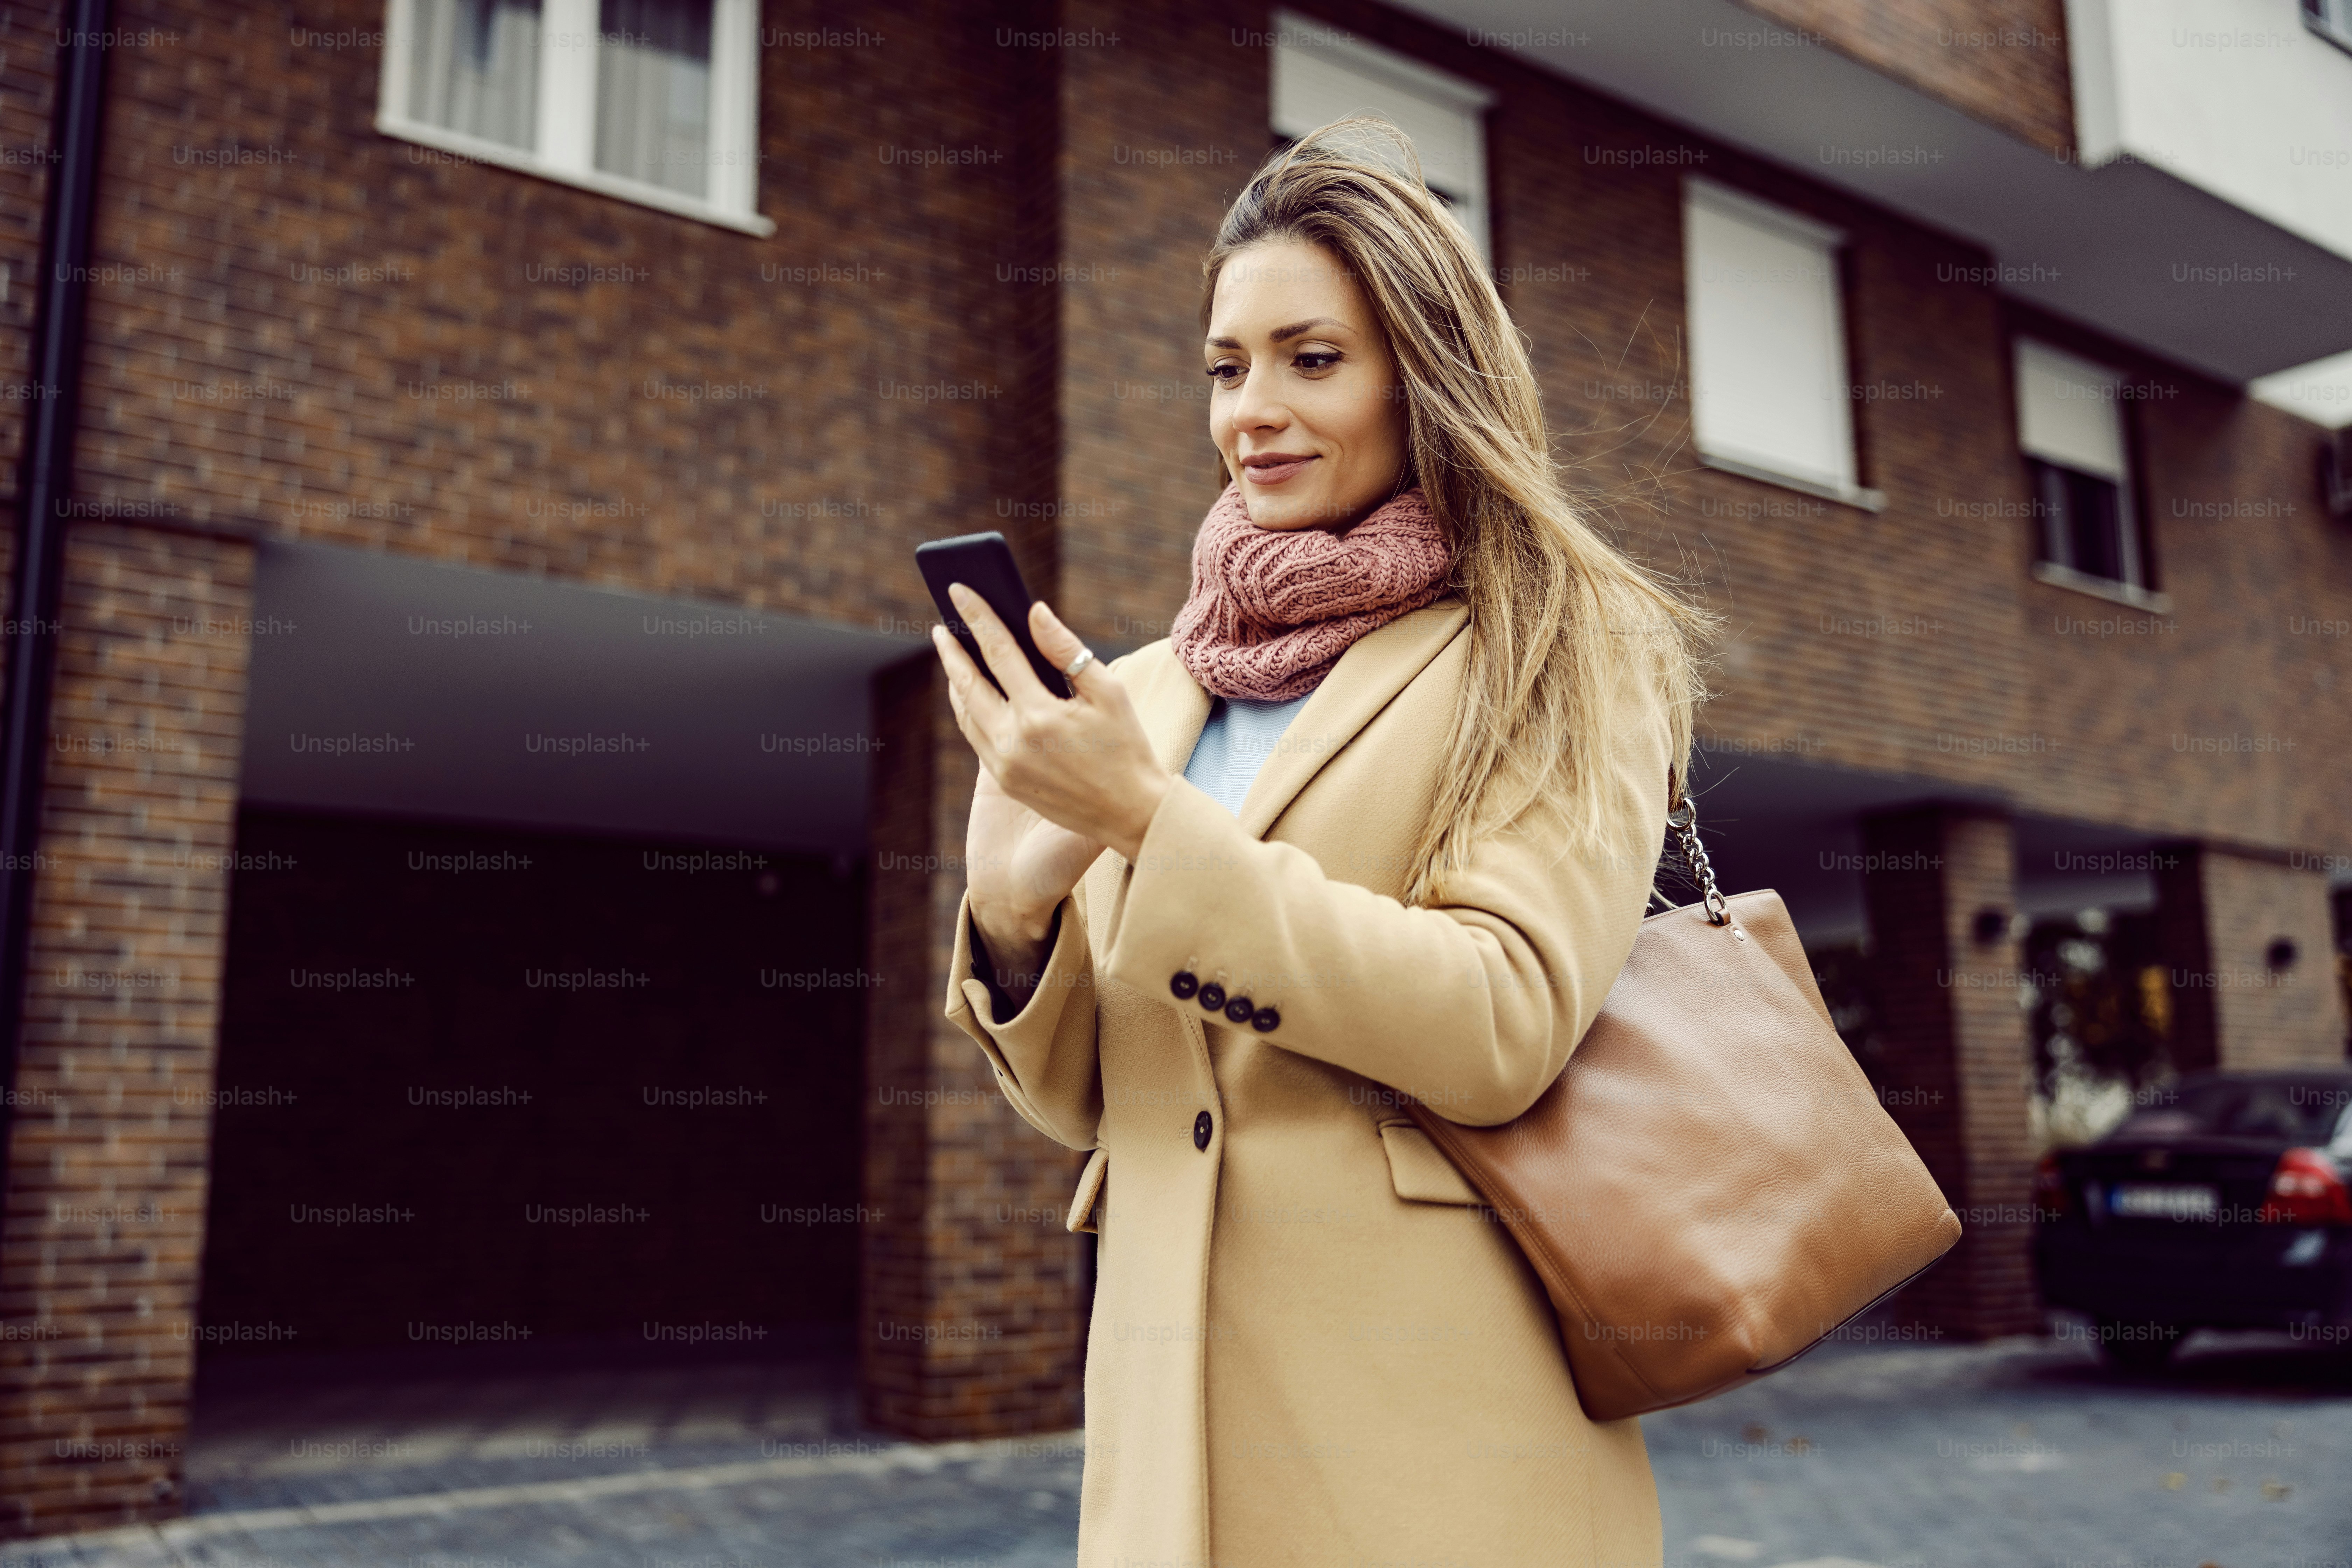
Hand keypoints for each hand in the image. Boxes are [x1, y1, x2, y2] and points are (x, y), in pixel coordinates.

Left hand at [932, 585, 1169, 914]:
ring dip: (956, 682)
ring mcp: (1005, 766)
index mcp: (1040, 715)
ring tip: (954, 657)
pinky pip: (976, 738)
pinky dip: (969, 711)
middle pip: (968, 685)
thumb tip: (1034, 612)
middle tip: (942, 625)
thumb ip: (1066, 650)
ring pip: (966, 715)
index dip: (977, 617)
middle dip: (952, 651)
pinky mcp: (1006, 783)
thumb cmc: (1127, 746)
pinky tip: (973, 696)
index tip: (958, 589)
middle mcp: (1013, 743)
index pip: (998, 652)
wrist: (1131, 813)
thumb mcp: (1107, 692)